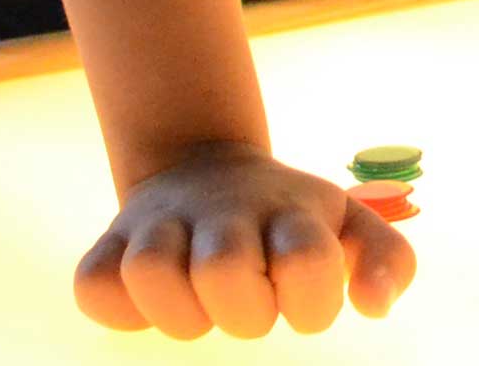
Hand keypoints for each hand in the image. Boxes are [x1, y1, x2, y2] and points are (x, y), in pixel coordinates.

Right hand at [72, 139, 417, 338]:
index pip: (308, 263)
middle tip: (248, 300)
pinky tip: (150, 299)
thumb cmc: (284, 217)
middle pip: (225, 271)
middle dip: (242, 313)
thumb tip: (374, 307)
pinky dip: (119, 308)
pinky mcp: (110, 242)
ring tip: (197, 302)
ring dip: (177, 312)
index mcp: (287, 210)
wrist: (203, 165)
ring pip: (151, 271)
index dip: (309, 302)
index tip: (299, 296)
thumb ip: (385, 259)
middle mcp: (224, 210)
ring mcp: (162, 222)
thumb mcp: (345, 223)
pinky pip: (93, 287)